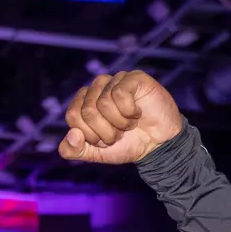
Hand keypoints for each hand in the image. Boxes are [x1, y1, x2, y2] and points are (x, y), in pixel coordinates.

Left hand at [58, 71, 184, 164]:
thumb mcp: (96, 153)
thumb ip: (73, 150)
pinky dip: (129, 112)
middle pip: (87, 111)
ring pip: (104, 103)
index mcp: (84, 102)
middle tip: (120, 132)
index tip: (105, 139)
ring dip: (120, 123)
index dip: (90, 135)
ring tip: (130, 123)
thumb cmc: (128, 144)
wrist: (158, 145)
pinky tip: (138, 113)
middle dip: (105, 131)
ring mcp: (115, 80)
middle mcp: (97, 88)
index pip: (73, 116)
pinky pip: (120, 94)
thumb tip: (72, 133)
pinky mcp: (133, 78)